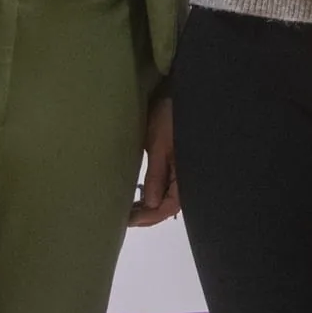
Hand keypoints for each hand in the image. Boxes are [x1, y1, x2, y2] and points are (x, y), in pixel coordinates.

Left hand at [131, 97, 179, 226]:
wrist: (183, 93)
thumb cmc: (171, 117)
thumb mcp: (159, 144)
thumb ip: (156, 174)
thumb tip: (150, 204)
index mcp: (186, 174)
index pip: (168, 206)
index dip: (148, 216)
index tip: (126, 219)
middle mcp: (188, 176)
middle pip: (169, 205)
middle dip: (148, 214)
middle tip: (124, 216)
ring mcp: (184, 169)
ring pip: (168, 196)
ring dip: (150, 204)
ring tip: (129, 207)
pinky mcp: (179, 162)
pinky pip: (168, 185)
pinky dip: (154, 191)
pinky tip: (142, 193)